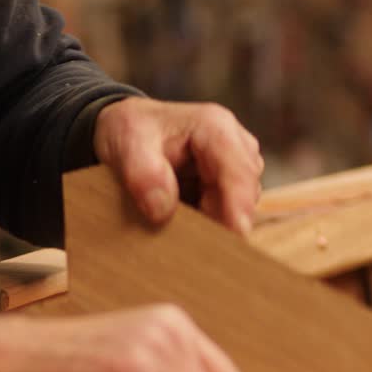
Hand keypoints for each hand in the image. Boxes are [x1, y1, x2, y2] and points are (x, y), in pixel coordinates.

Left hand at [93, 97, 263, 233]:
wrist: (128, 132)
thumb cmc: (131, 130)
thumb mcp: (126, 141)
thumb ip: (142, 172)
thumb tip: (163, 208)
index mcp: (214, 128)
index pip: (238, 169)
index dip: (240, 204)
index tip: (235, 234)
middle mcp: (233, 146)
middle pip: (245, 193)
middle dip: (222, 220)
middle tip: (190, 243)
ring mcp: (233, 168)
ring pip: (239, 208)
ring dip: (212, 224)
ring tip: (178, 230)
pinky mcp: (227, 188)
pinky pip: (226, 214)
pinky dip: (207, 226)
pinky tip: (184, 229)